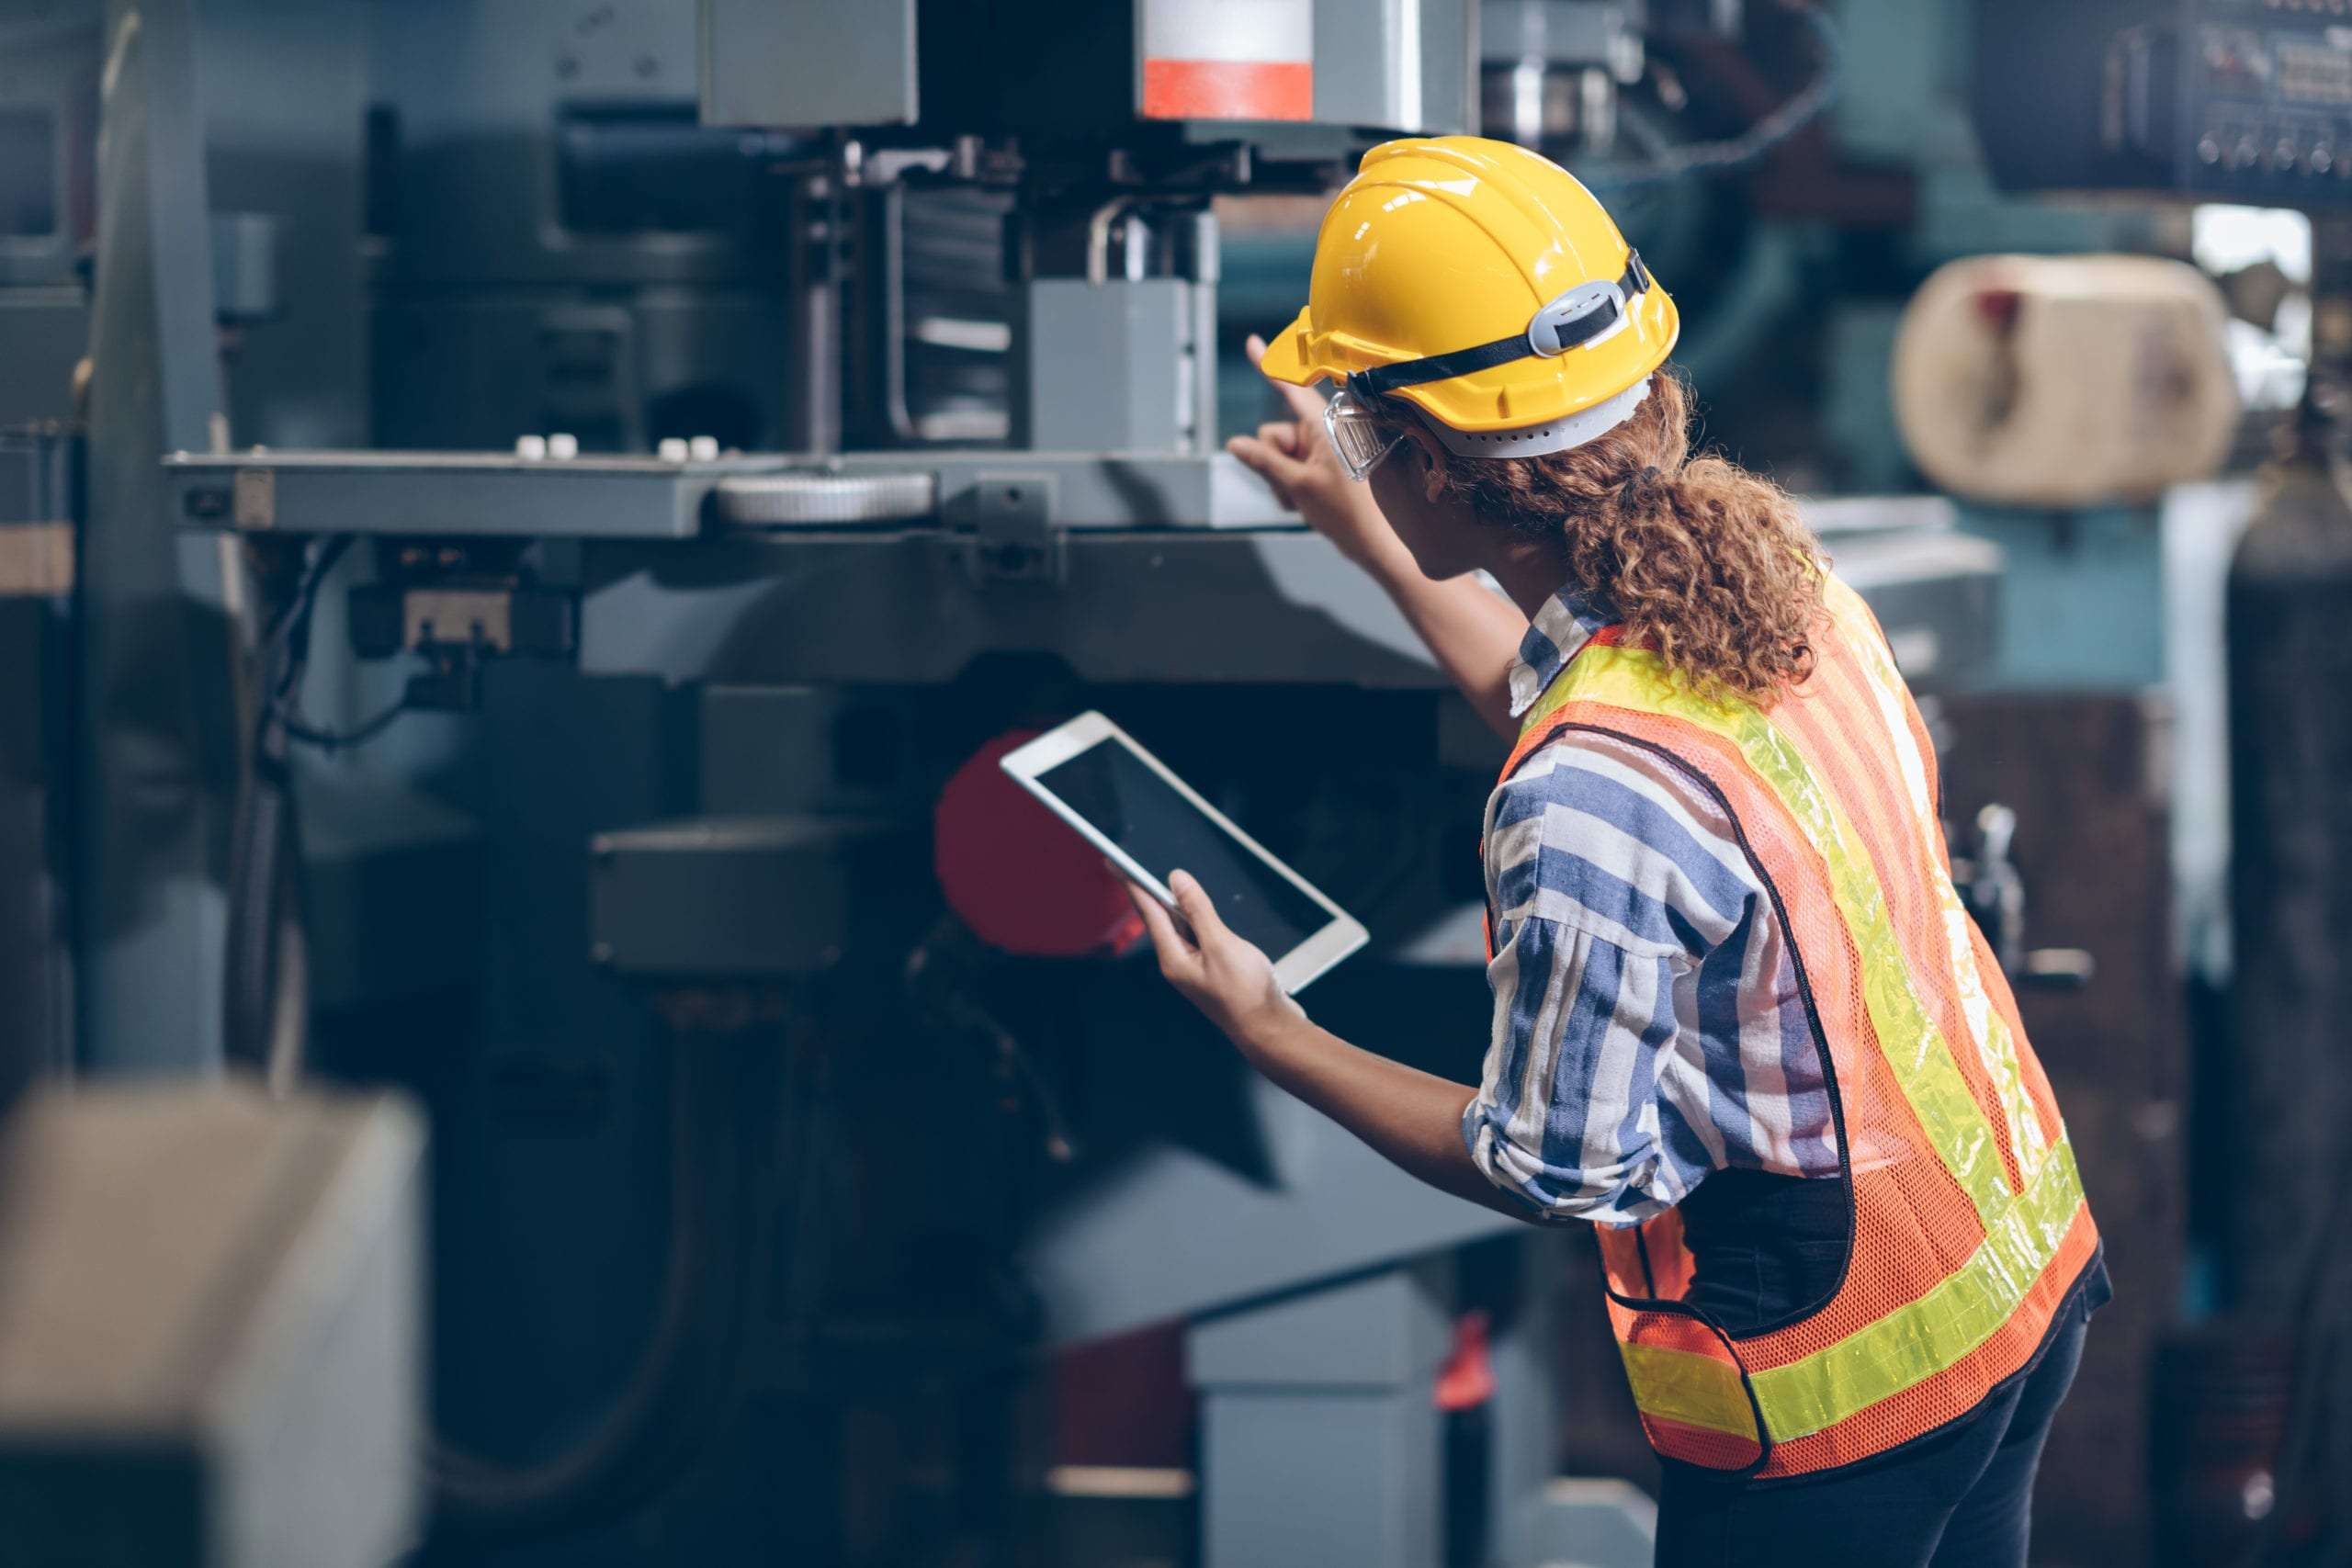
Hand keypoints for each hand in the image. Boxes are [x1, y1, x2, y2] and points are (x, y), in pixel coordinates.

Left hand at [1125, 869, 1304, 1047]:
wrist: (1268, 1027)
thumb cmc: (1245, 993)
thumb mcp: (1220, 944)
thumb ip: (1198, 910)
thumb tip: (1176, 880)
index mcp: (1173, 958)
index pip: (1148, 912)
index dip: (1132, 884)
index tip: (1115, 865)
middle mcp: (1179, 963)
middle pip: (1160, 919)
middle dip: (1148, 892)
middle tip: (1130, 869)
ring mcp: (1195, 967)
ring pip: (1180, 927)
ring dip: (1174, 905)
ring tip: (1163, 884)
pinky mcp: (1212, 968)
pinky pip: (1197, 936)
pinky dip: (1195, 918)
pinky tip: (1198, 911)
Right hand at [1226, 334, 1410, 570]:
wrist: (1375, 542)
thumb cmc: (1346, 513)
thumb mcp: (1297, 487)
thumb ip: (1264, 462)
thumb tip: (1236, 444)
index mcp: (1325, 425)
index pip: (1290, 389)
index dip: (1267, 366)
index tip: (1252, 343)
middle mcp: (1325, 430)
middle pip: (1275, 433)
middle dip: (1274, 460)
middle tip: (1291, 488)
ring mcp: (1325, 447)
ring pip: (1281, 453)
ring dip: (1282, 478)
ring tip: (1302, 500)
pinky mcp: (1325, 463)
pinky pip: (1293, 465)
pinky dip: (1292, 484)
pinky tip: (1305, 503)